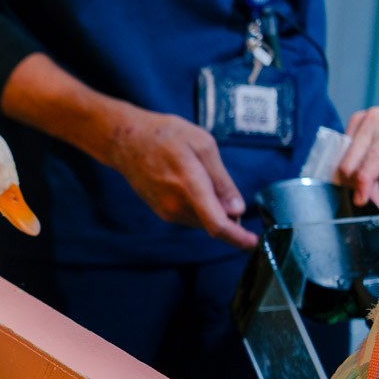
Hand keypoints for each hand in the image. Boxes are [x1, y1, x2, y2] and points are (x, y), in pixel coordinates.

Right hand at [107, 105, 258, 249]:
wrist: (126, 140)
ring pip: (204, 219)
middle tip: (222, 182)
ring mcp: (167, 211)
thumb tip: (237, 210)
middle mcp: (176, 204)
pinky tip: (188, 181)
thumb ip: (221, 180)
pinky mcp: (163, 212)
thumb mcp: (202, 144)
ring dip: (212, 206)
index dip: (238, 237)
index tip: (253, 243)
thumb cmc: (164, 135)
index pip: (217, 222)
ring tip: (198, 174)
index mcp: (190, 184)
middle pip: (215, 221)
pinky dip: (200, 205)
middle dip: (228, 212)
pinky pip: (191, 215)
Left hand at [337, 102, 378, 207]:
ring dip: (362, 191)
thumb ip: (372, 165)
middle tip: (367, 203)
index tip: (352, 196)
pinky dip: (366, 187)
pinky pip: (369, 168)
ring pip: (353, 168)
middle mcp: (366, 119)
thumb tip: (356, 192)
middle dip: (352, 187)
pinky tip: (369, 200)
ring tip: (375, 206)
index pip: (339, 156)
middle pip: (343, 163)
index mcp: (362, 121)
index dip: (343, 179)